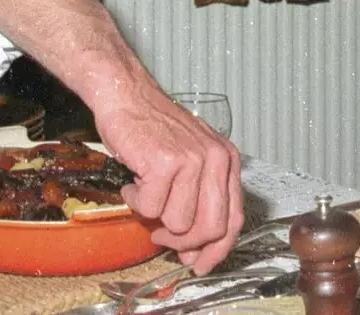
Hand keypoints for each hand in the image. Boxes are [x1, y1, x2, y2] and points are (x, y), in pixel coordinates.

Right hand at [94, 89, 243, 273]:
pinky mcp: (165, 162)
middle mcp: (216, 159)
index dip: (216, 249)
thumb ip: (198, 202)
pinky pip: (150, 207)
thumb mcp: (190, 160)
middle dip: (182, 241)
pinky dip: (135, 200)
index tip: (199, 264)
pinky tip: (133, 180)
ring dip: (153, 216)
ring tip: (145, 191)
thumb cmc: (153, 129)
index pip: (233, 219)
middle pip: (210, 228)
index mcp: (228, 161)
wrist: (126, 95)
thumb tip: (193, 252)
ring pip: (177, 222)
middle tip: (161, 235)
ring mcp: (192, 160)